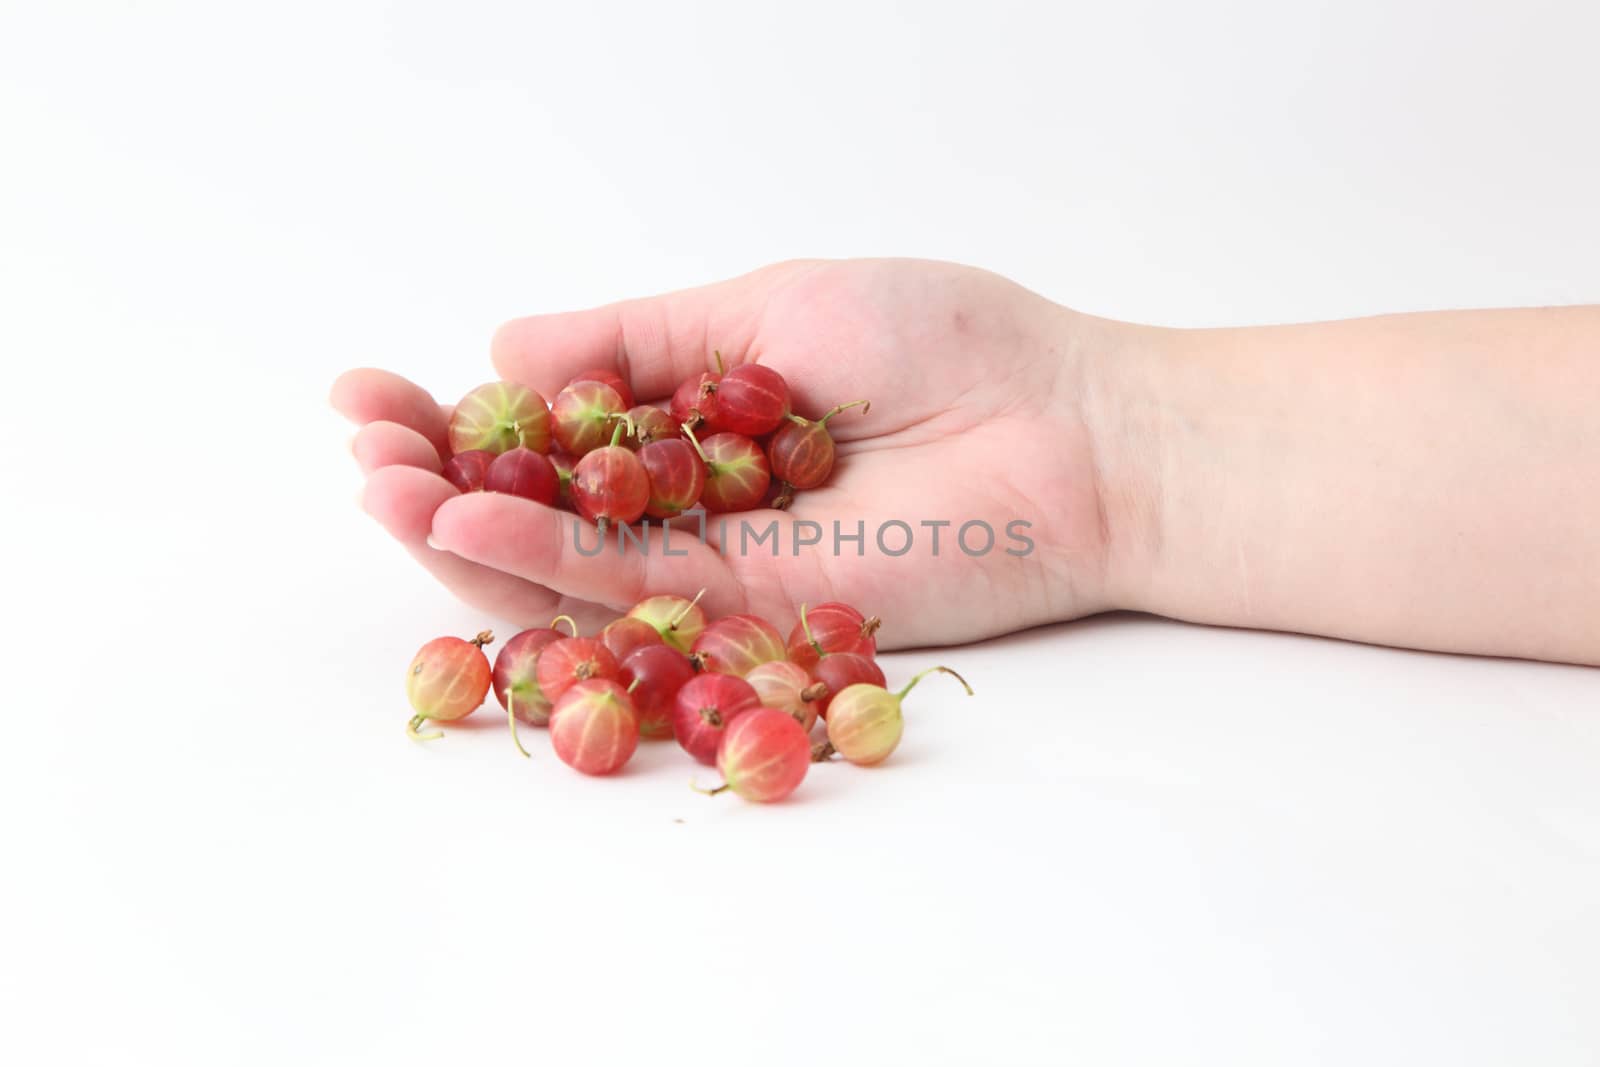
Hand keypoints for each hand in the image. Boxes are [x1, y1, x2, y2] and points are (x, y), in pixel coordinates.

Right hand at [331, 259, 1128, 646]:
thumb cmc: (942, 344)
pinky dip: (541, 560)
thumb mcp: (765, 306)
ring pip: (563, 566)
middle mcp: (692, 499)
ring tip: (381, 482)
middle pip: (538, 507)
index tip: (371, 387)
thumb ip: (636, 339)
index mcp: (692, 418)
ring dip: (462, 530)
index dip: (458, 415)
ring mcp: (715, 562)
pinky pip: (627, 593)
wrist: (1062, 430)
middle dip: (439, 477)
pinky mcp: (746, 612)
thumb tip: (506, 350)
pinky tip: (464, 518)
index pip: (548, 429)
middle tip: (361, 440)